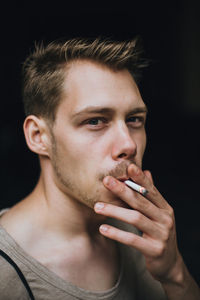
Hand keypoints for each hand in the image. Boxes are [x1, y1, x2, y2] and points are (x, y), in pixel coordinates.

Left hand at [94, 163, 181, 282]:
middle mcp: (166, 219)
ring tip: (97, 206)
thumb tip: (147, 172)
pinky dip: (116, 233)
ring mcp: (161, 235)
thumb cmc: (159, 234)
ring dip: (115, 211)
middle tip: (106, 181)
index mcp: (165, 208)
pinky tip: (103, 228)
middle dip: (122, 190)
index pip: (151, 190)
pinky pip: (132, 240)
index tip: (128, 166)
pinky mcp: (155, 250)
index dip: (140, 178)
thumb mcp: (158, 214)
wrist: (170, 264)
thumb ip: (151, 195)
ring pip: (135, 218)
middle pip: (141, 201)